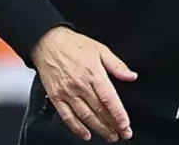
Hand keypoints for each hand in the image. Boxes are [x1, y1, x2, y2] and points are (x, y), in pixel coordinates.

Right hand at [32, 26, 137, 141]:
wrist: (47, 42)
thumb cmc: (73, 44)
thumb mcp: (100, 49)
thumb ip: (117, 65)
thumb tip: (131, 76)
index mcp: (93, 73)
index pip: (109, 99)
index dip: (118, 114)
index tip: (126, 125)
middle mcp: (80, 85)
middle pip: (99, 110)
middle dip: (113, 125)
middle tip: (123, 134)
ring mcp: (67, 93)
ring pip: (86, 116)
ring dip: (99, 129)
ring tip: (110, 136)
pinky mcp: (56, 97)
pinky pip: (67, 117)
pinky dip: (77, 128)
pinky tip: (86, 134)